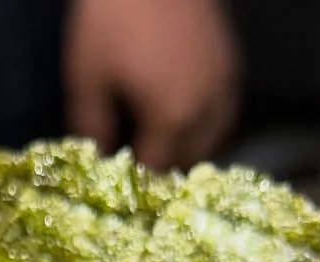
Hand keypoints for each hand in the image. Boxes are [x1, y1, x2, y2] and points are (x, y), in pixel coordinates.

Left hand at [64, 0, 240, 170]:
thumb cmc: (111, 19)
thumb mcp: (87, 78)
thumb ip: (92, 127)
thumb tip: (100, 160)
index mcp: (173, 120)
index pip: (157, 171)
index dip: (137, 183)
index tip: (120, 183)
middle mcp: (207, 109)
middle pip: (189, 159)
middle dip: (164, 165)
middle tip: (138, 159)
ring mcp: (225, 84)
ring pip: (213, 137)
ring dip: (189, 146)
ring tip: (162, 140)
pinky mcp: (232, 61)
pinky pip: (224, 109)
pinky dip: (206, 122)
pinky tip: (184, 114)